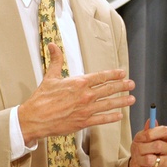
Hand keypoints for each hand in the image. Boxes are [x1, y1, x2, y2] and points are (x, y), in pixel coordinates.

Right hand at [19, 44, 135, 144]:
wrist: (35, 118)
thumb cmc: (42, 99)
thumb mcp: (50, 77)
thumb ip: (56, 60)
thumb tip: (52, 45)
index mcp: (79, 83)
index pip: (101, 76)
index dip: (113, 74)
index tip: (122, 73)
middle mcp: (85, 95)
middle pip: (108, 89)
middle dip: (122, 86)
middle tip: (132, 84)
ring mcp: (86, 109)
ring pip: (108, 104)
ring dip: (122, 101)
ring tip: (132, 99)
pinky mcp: (83, 122)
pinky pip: (102, 119)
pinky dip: (112, 117)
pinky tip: (120, 115)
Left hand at [129, 121, 166, 166]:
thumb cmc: (144, 150)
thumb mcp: (142, 139)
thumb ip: (147, 131)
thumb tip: (151, 120)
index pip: (165, 131)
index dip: (152, 132)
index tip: (143, 136)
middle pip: (157, 145)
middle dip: (142, 148)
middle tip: (138, 150)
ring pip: (150, 159)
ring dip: (140, 160)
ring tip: (141, 160)